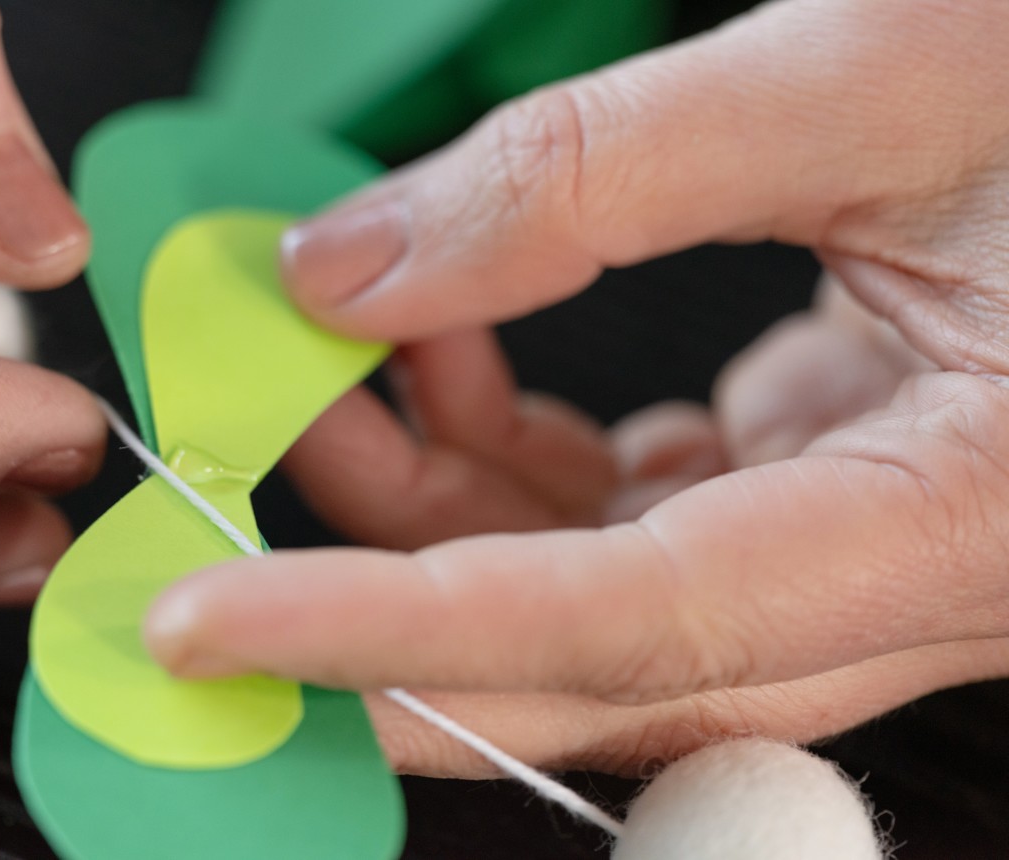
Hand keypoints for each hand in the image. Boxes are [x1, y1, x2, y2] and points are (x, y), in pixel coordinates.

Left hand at [142, 0, 1008, 775]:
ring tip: (339, 351)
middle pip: (593, 652)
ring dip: (435, 488)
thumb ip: (591, 176)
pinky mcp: (821, 488)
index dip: (397, 637)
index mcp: (965, 517)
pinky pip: (625, 516)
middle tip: (236, 471)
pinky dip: (509, 444)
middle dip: (382, 577)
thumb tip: (352, 267)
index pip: (626, 628)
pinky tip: (451, 340)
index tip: (215, 626)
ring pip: (590, 587)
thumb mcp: (879, 74)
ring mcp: (858, 538)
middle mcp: (911, 572)